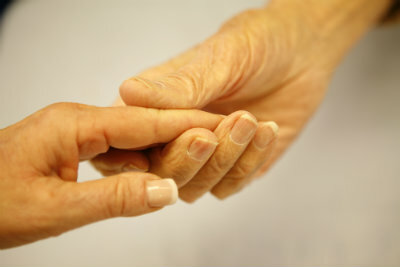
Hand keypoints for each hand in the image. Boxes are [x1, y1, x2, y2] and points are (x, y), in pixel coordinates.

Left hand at [0, 102, 220, 247]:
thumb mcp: (54, 209)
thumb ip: (114, 199)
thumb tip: (168, 192)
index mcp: (76, 124)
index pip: (148, 120)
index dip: (190, 123)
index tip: (224, 124)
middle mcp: (80, 121)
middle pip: (146, 126)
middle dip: (186, 134)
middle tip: (223, 140)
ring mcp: (77, 133)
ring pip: (134, 139)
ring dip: (165, 150)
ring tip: (200, 156)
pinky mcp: (74, 147)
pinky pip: (120, 151)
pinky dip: (143, 162)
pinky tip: (156, 173)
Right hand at [118, 0, 389, 192]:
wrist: (301, 53)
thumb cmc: (256, 43)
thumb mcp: (219, 58)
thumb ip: (179, 85)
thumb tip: (127, 92)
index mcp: (154, 106)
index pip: (127, 141)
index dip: (140, 150)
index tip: (175, 134)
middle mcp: (173, 135)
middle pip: (160, 173)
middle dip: (188, 156)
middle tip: (213, 130)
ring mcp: (204, 156)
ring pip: (195, 187)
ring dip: (224, 159)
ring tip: (248, 119)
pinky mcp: (234, 168)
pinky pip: (231, 185)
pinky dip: (249, 162)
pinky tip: (266, 130)